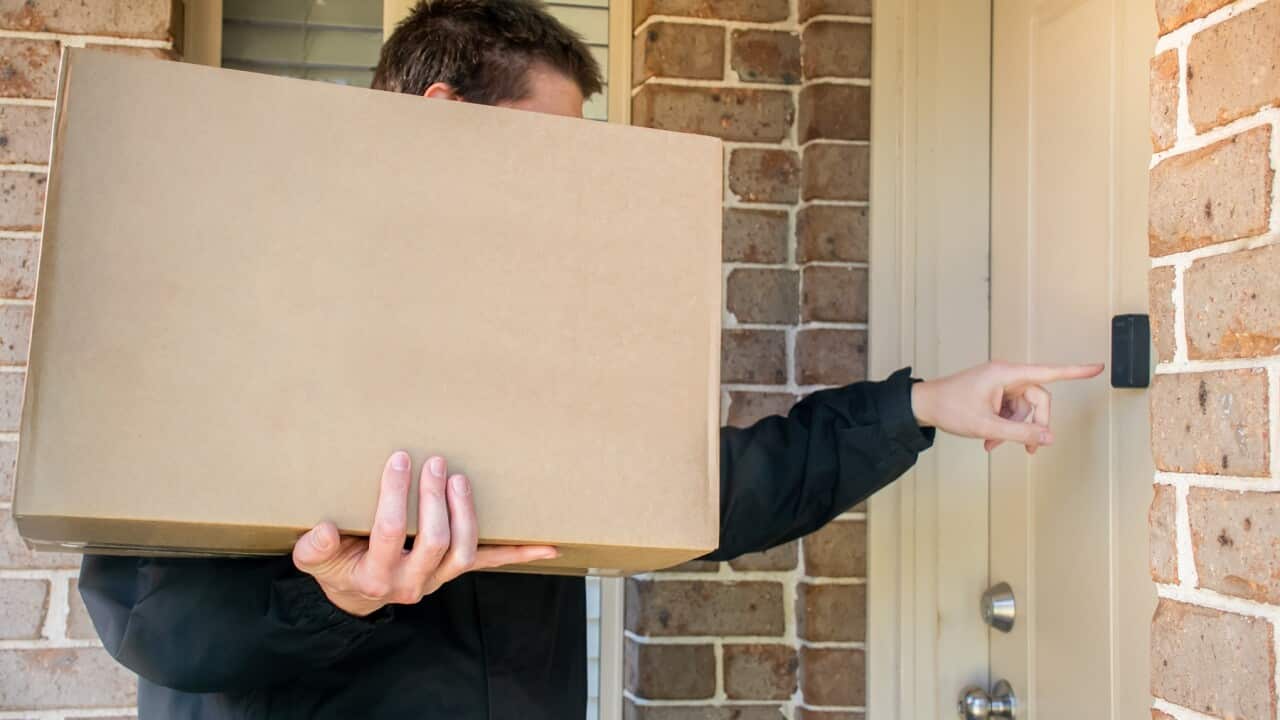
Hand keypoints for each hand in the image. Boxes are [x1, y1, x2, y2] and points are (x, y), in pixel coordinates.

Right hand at [292, 451, 557, 616]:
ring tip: (461, 479)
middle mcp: (411, 581)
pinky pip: (491, 563)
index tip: (400, 459)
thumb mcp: (316, 560)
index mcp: (375, 575)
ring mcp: (438, 577)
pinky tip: (549, 546)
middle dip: (436, 499)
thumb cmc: (337, 566)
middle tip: (436, 462)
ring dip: (468, 513)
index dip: (396, 496)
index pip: (389, 532)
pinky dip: (520, 554)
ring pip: (464, 552)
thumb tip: (326, 529)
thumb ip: (314, 548)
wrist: (355, 595)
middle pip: (434, 541)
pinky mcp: (455, 570)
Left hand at [911, 362, 1103, 453]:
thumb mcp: (986, 426)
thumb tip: (1049, 437)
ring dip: (1015, 429)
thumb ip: (1020, 433)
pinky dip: (1005, 426)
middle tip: (1029, 450)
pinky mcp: (994, 392)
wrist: (922, 405)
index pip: (1049, 372)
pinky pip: (1011, 410)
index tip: (1098, 367)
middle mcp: (1006, 374)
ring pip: (1024, 408)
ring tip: (994, 444)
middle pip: (1038, 399)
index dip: (1075, 371)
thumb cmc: (949, 408)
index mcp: (1006, 374)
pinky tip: (990, 440)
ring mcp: (1000, 383)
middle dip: (1034, 425)